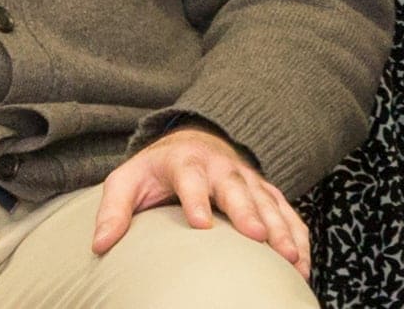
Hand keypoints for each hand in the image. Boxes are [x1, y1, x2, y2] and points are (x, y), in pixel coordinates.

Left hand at [93, 125, 307, 272]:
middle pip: (236, 189)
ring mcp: (248, 179)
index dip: (196, 199)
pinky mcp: (265, 192)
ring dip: (280, 228)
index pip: (190, 179)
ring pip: (268, 202)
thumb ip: (114, 209)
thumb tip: (100, 245)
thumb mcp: (127, 181)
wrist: (194, 141)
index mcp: (185, 162)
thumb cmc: (156, 171)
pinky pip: (286, 212)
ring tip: (289, 258)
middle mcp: (221, 168)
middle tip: (257, 238)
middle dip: (248, 213)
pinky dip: (297, 235)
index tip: (200, 224)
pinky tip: (303, 262)